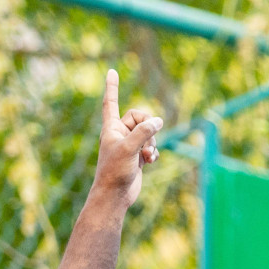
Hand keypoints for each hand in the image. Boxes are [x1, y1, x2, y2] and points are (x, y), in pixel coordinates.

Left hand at [90, 69, 161, 210]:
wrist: (115, 197)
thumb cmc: (115, 172)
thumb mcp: (130, 148)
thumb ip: (144, 132)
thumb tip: (158, 121)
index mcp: (111, 129)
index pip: (110, 103)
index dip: (112, 87)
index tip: (111, 71)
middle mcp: (119, 134)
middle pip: (140, 116)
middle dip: (147, 127)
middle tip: (144, 143)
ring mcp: (129, 145)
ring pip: (148, 132)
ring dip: (152, 142)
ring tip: (145, 155)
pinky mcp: (137, 156)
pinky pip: (151, 145)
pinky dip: (153, 152)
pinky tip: (150, 162)